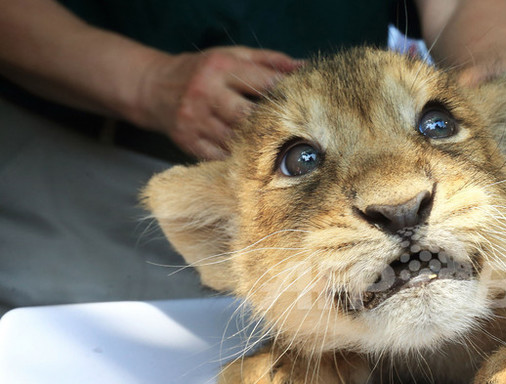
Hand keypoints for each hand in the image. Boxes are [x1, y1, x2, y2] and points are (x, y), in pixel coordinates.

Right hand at [135, 46, 301, 159]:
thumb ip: (270, 61)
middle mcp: (206, 93)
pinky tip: (256, 161)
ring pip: (236, 141)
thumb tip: (305, 68)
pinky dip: (240, 160)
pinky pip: (221, 158)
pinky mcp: (189, 142)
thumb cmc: (204, 71)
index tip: (308, 109)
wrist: (155, 88)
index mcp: (221, 68)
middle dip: (274, 126)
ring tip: (283, 152)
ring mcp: (196, 120)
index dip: (287, 97)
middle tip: (299, 137)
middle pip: (249, 117)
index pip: (263, 84)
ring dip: (260, 147)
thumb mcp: (233, 56)